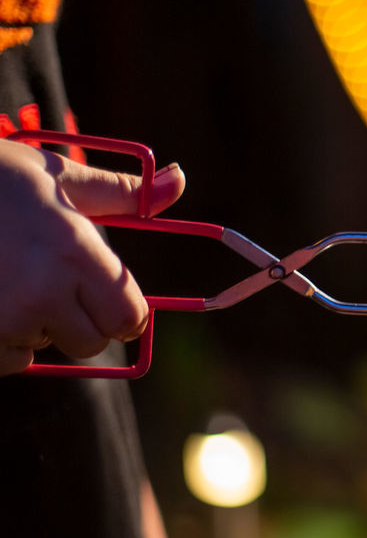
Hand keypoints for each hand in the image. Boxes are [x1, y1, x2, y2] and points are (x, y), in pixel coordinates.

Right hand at [0, 138, 184, 373]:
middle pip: (91, 342)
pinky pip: (6, 361)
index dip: (124, 312)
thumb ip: (120, 192)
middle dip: (80, 322)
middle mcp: (42, 292)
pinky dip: (0, 342)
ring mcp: (2, 319)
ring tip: (8, 281)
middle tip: (53, 287)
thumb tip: (177, 183)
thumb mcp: (57, 176)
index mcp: (75, 253)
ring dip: (34, 327)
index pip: (129, 316)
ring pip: (42, 348)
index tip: (110, 300)